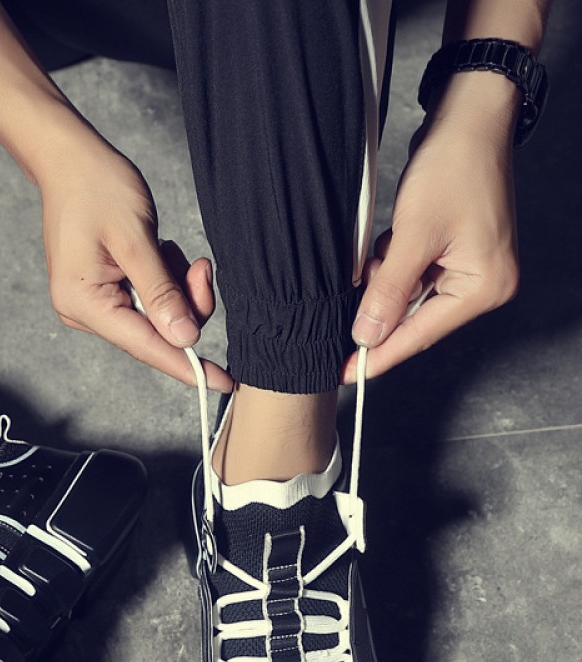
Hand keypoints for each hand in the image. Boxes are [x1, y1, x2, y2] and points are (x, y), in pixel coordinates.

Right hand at [39, 138, 231, 391]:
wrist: (69, 160)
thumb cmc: (97, 188)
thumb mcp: (135, 238)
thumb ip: (162, 292)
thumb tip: (186, 338)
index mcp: (84, 303)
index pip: (145, 346)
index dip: (188, 366)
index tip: (224, 381)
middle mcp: (83, 312)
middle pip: (153, 333)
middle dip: (185, 307)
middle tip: (201, 269)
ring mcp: (91, 304)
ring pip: (154, 317)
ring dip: (175, 289)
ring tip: (172, 250)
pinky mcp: (102, 292)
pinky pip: (145, 301)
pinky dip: (163, 281)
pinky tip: (158, 252)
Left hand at [343, 74, 520, 383]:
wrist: (469, 118)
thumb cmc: (454, 167)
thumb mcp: (412, 235)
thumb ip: (388, 291)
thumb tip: (367, 336)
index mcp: (484, 287)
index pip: (420, 335)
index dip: (378, 355)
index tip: (345, 374)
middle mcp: (483, 285)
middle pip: (414, 320)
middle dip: (380, 302)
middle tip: (366, 275)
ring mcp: (469, 270)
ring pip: (407, 298)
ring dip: (385, 279)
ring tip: (387, 245)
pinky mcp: (453, 255)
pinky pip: (412, 277)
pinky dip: (392, 265)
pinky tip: (390, 243)